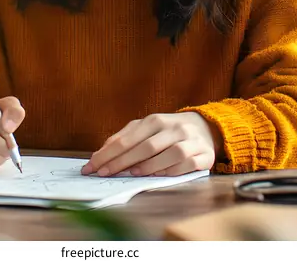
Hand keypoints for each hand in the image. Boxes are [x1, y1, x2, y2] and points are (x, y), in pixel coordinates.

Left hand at [81, 112, 219, 176]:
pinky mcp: (203, 154)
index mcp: (154, 120)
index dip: (107, 154)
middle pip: (144, 147)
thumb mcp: (147, 128)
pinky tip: (159, 176)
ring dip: (148, 166)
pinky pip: (187, 164)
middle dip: (121, 162)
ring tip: (131, 175)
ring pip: (168, 154)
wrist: (205, 127)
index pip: (126, 139)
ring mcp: (190, 141)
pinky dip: (172, 171)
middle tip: (104, 174)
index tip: (91, 167)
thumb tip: (101, 152)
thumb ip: (126, 138)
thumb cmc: (168, 131)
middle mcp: (172, 127)